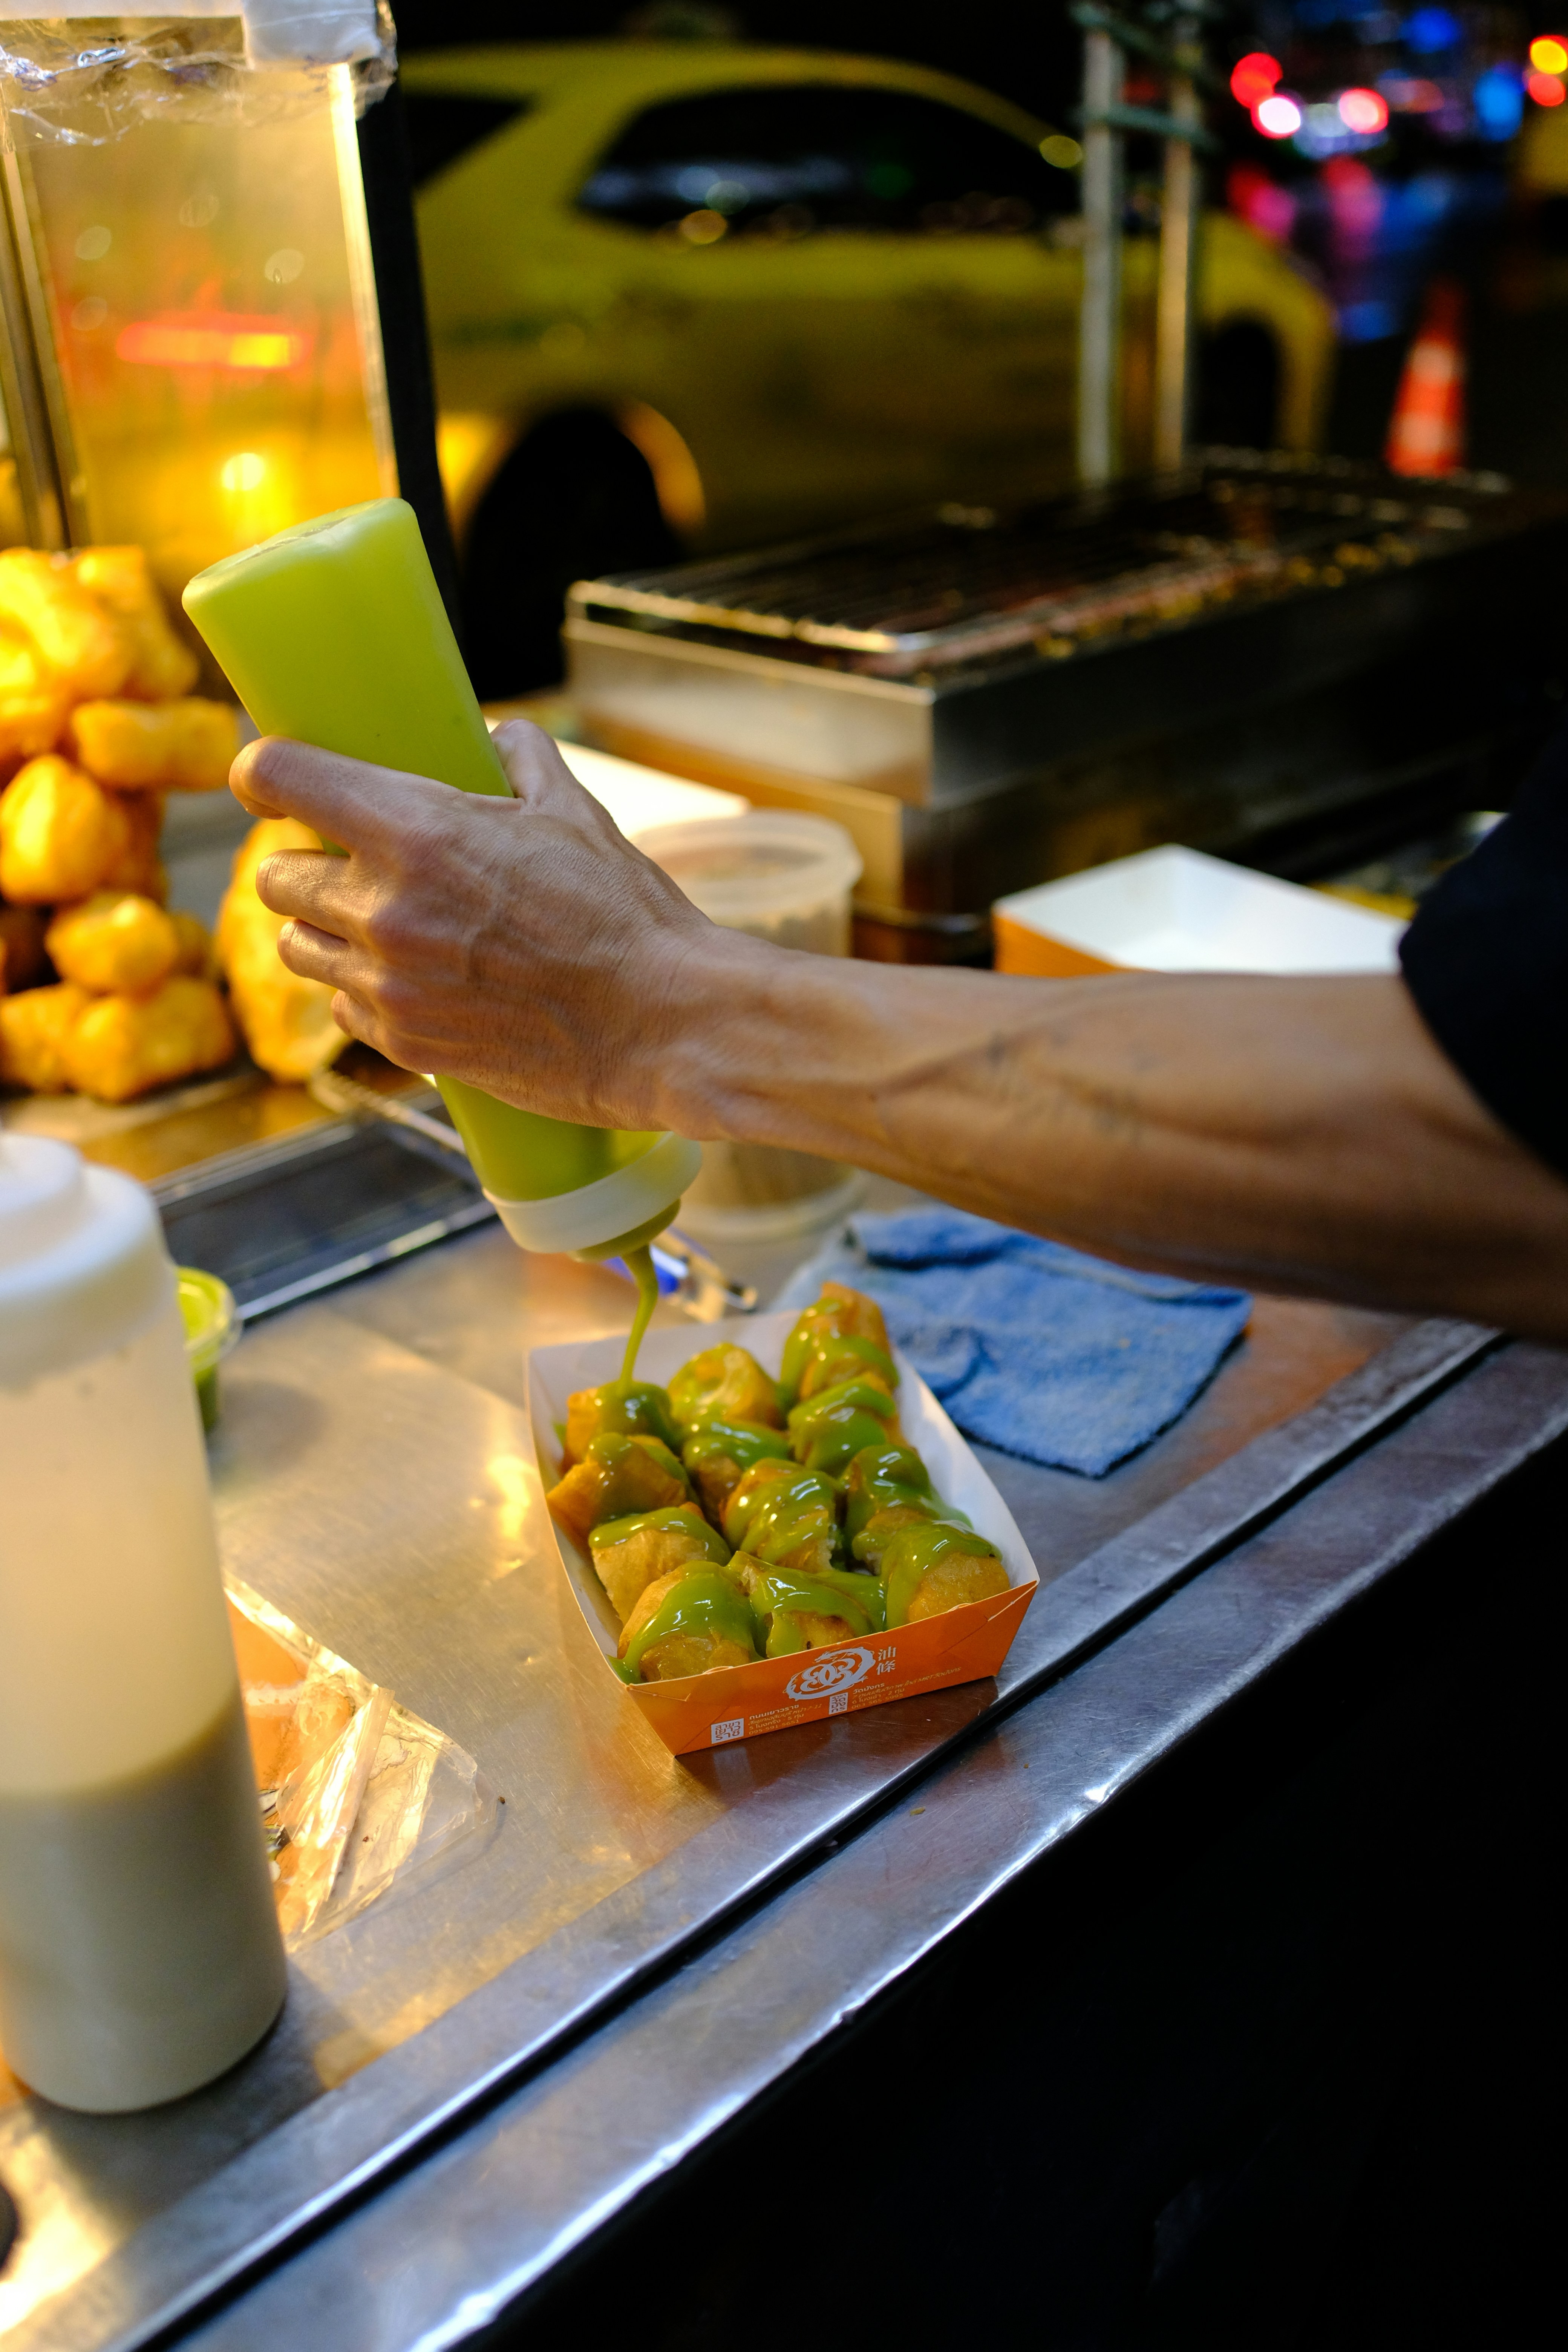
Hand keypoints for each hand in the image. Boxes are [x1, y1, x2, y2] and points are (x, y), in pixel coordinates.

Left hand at [229, 720, 746, 1131]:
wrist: (661, 1024)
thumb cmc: (625, 915)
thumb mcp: (575, 813)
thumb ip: (522, 761)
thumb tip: (497, 737)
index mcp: (417, 831)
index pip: (282, 778)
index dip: (262, 770)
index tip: (264, 778)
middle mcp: (384, 908)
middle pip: (274, 876)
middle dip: (299, 863)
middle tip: (338, 861)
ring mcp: (388, 983)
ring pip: (297, 947)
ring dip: (322, 931)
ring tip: (369, 926)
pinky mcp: (406, 1042)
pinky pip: (344, 1008)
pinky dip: (363, 991)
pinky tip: (408, 980)